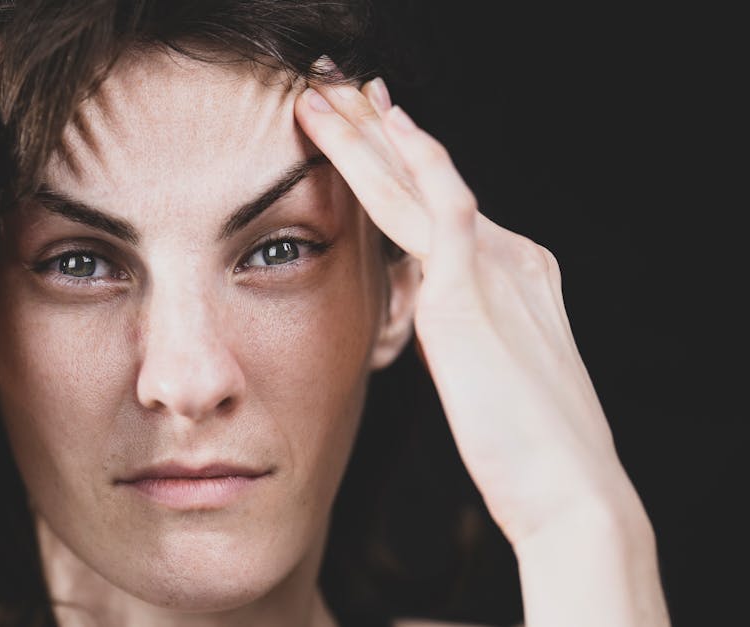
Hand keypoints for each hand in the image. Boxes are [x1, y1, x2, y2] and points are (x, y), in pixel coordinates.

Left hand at [294, 77, 646, 548]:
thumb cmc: (527, 449)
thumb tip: (414, 304)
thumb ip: (453, 324)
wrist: (569, 491)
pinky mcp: (471, 293)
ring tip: (321, 95)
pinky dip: (401, 165)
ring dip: (366, 135)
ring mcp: (494, 268)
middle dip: (376, 129)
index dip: (397, 161)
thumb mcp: (486, 371)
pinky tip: (370, 130)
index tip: (362, 129)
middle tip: (333, 86)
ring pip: (419, 182)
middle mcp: (510, 256)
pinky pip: (435, 210)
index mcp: (515, 272)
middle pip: (428, 178)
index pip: (442, 202)